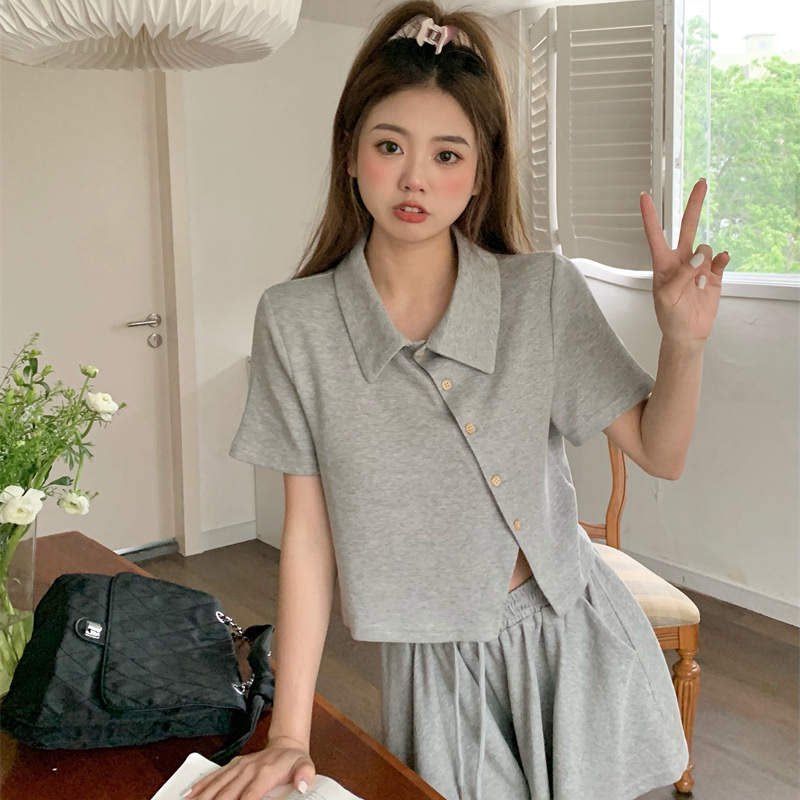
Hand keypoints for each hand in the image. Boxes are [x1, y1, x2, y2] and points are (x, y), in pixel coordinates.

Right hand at [182, 736, 315, 799]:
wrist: (285, 745)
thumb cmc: (294, 761)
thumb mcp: (306, 767)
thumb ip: (305, 775)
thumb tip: (302, 786)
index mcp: (264, 774)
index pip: (249, 796)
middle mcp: (247, 770)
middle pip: (226, 794)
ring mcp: (237, 767)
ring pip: (215, 786)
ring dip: (202, 798)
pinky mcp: (231, 766)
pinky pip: (213, 776)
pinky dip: (200, 787)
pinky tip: (188, 796)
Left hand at [640, 178, 729, 346]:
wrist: (688, 334)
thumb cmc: (670, 317)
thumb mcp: (667, 297)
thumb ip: (680, 275)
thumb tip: (698, 255)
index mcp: (662, 264)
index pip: (654, 235)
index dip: (649, 216)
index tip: (644, 196)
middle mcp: (680, 260)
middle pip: (687, 227)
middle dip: (694, 205)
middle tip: (702, 182)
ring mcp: (698, 266)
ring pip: (704, 247)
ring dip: (703, 264)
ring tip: (697, 285)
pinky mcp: (714, 274)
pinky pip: (720, 258)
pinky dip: (720, 259)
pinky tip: (719, 263)